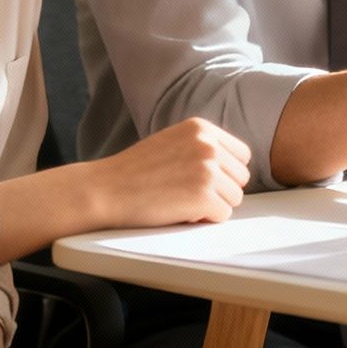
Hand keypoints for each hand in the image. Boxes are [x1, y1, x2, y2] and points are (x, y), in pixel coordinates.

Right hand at [94, 117, 250, 227]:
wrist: (105, 190)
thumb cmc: (134, 172)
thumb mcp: (172, 142)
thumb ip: (201, 147)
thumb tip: (233, 165)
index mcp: (201, 128)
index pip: (242, 154)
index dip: (226, 172)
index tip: (204, 180)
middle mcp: (208, 145)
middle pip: (241, 178)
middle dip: (221, 190)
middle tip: (188, 194)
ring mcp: (208, 170)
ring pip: (235, 198)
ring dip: (212, 206)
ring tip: (181, 201)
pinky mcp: (203, 196)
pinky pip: (222, 215)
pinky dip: (204, 219)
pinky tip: (179, 212)